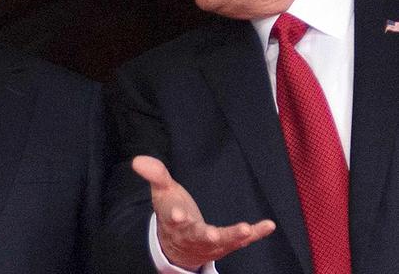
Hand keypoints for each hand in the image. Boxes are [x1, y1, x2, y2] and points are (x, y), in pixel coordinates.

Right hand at [132, 155, 275, 270]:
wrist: (177, 247)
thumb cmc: (172, 212)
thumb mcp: (162, 192)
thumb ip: (155, 174)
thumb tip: (138, 160)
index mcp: (174, 220)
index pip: (172, 218)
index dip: (175, 215)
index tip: (177, 213)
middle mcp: (191, 235)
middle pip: (197, 235)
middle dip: (203, 235)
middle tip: (211, 234)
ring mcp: (210, 243)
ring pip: (221, 242)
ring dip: (233, 236)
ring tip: (244, 229)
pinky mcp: (226, 244)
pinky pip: (242, 240)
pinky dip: (256, 234)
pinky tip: (268, 225)